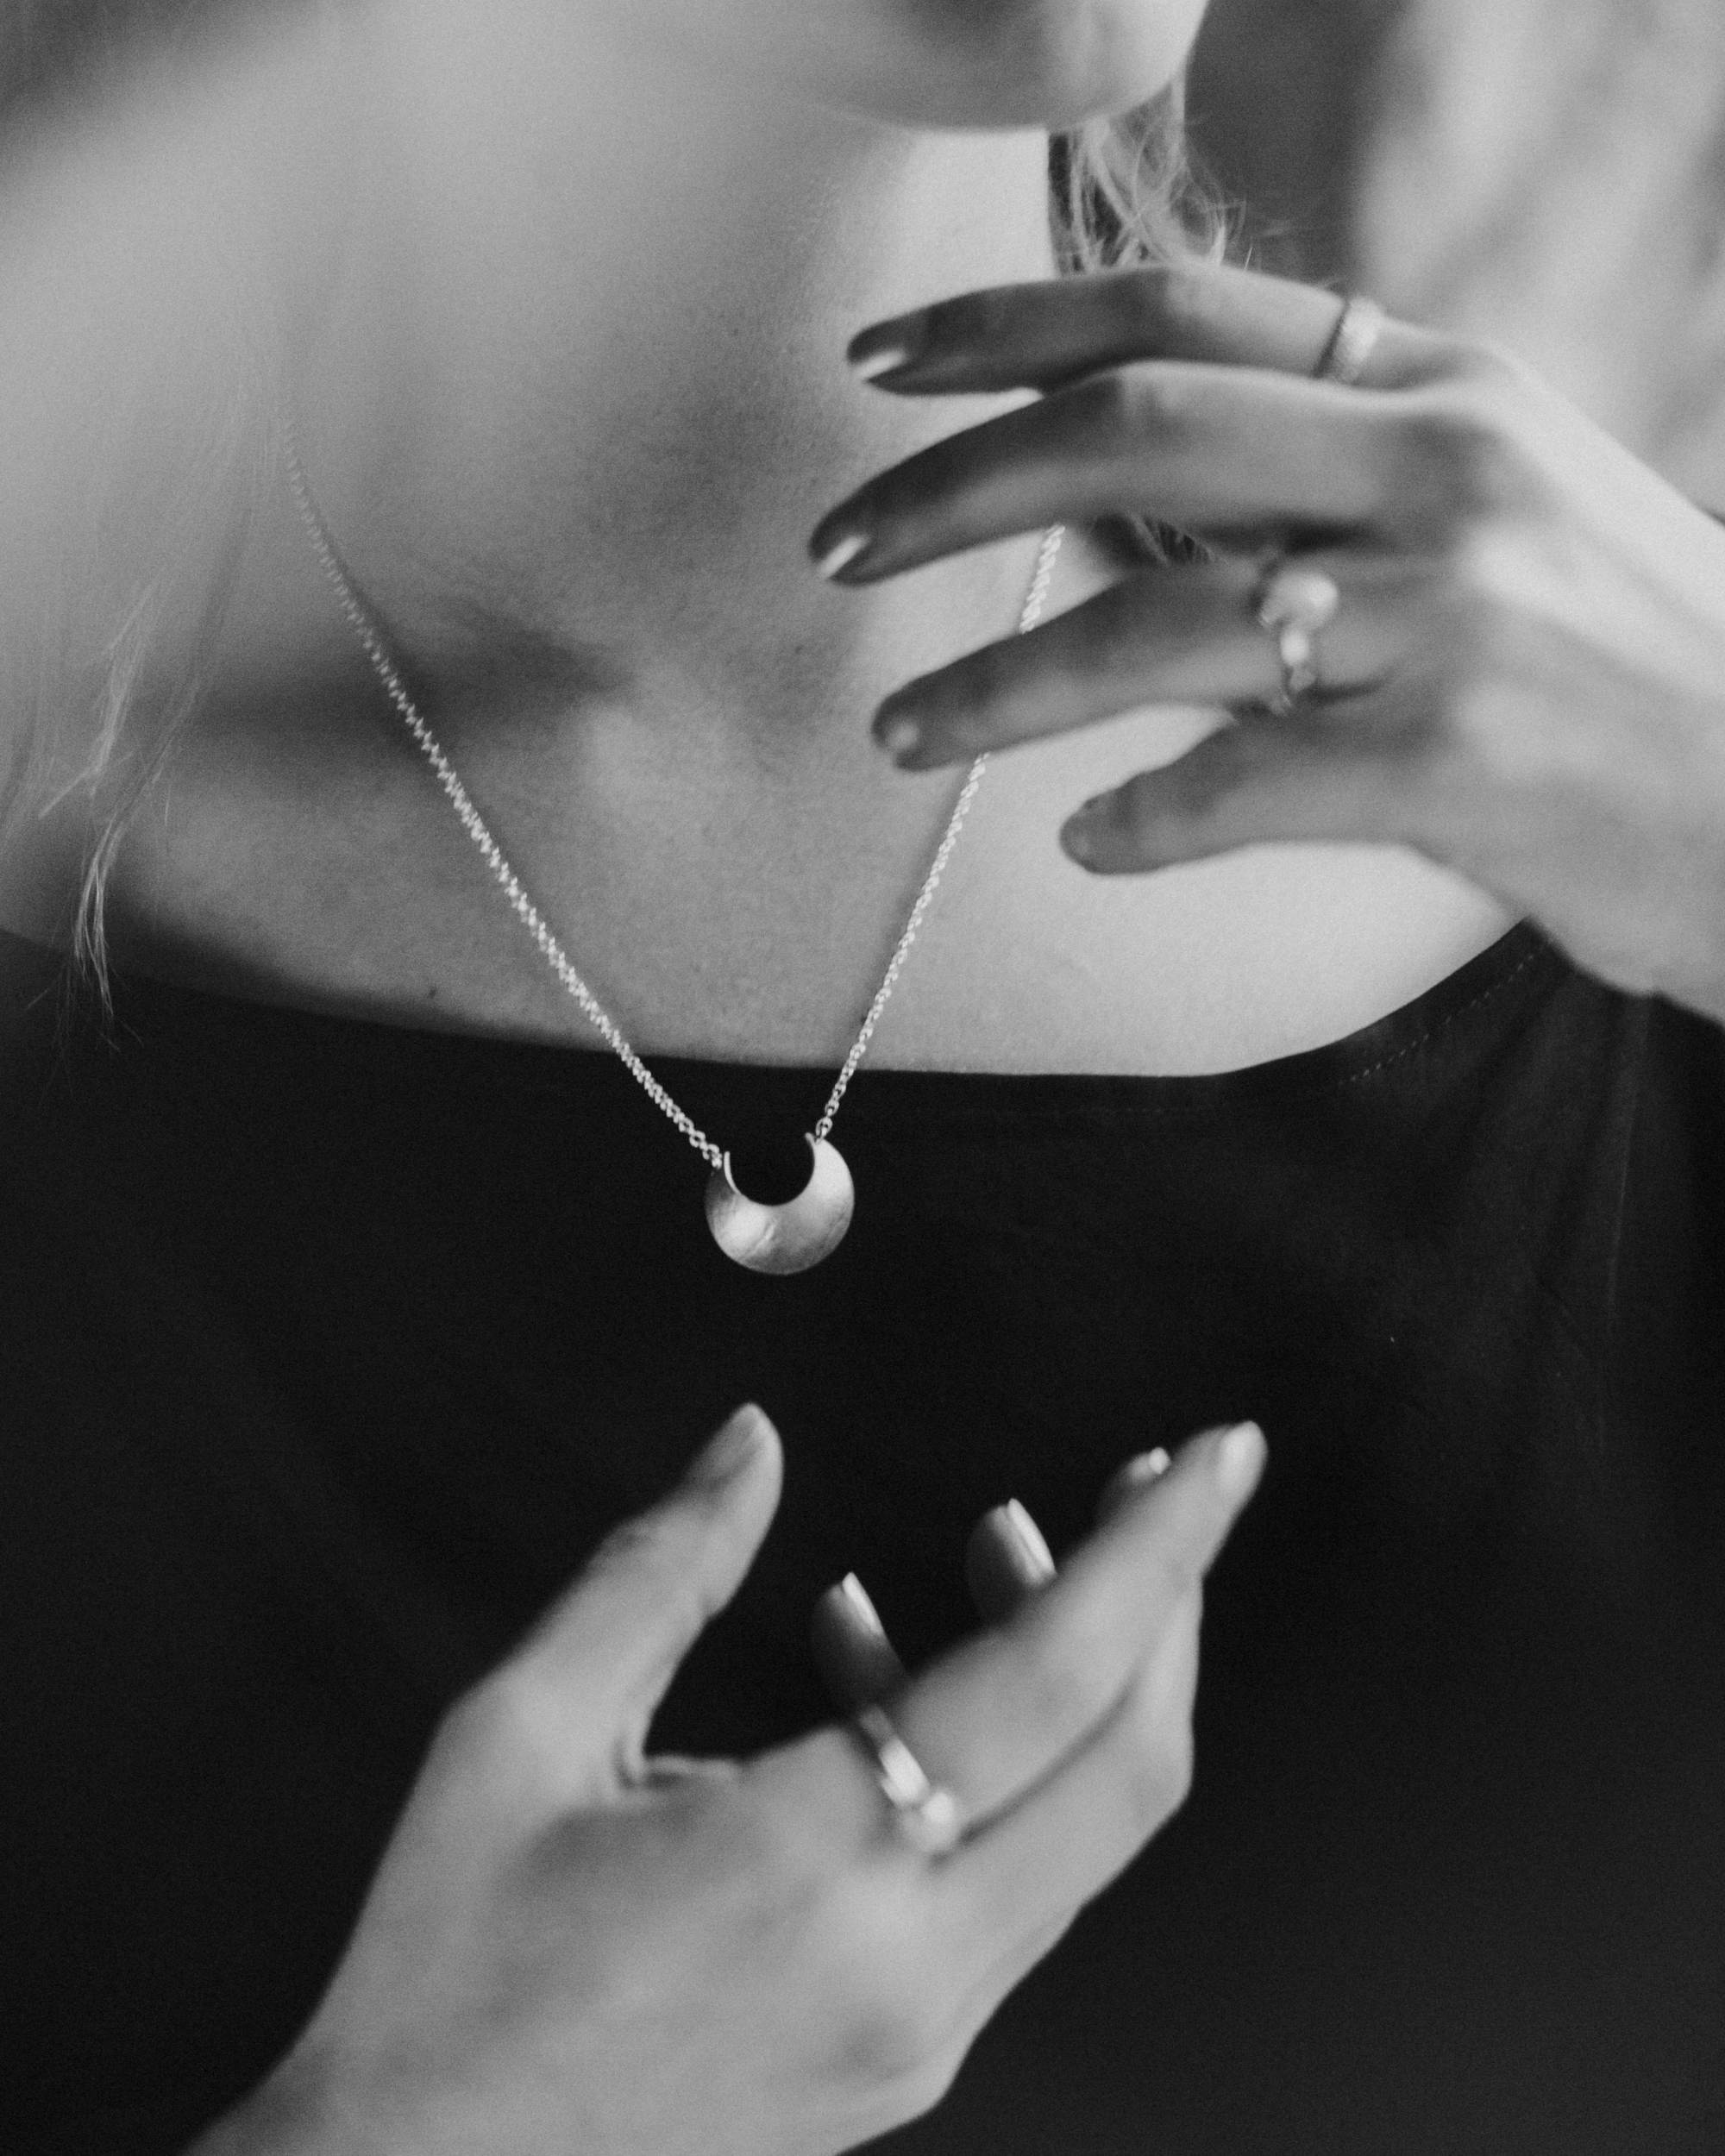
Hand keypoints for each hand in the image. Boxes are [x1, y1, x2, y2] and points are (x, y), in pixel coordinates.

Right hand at [198, 1408, 1262, 2155]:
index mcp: (811, 1868)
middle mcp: (907, 1966)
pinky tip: (885, 1671)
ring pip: (1084, 1829)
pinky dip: (998, 1761)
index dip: (1156, 1548)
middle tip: (1145, 1483)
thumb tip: (751, 1444)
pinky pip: (1009, 1882)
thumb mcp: (516, 1739)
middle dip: (1161, 1601)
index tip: (1221, 1455)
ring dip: (1078, 1673)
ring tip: (1004, 1541)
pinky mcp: (905, 2058)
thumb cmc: (449, 1977)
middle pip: (1125, 1764)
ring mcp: (922, 2031)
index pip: (1053, 1679)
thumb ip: (658, 1573)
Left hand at [811, 262, 1724, 1022]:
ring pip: (1156, 625)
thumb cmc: (1627, 662)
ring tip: (902, 735)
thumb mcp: (1502, 511)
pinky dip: (1138, 820)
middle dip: (950, 487)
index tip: (882, 363)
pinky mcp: (1459, 757)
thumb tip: (1122, 510)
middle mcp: (1444, 470)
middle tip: (834, 546)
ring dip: (993, 687)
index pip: (1181, 311)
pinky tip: (1091, 839)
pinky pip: (1238, 784)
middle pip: (1132, 435)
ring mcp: (1456, 611)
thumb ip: (1330, 484)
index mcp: (1443, 386)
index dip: (1007, 326)